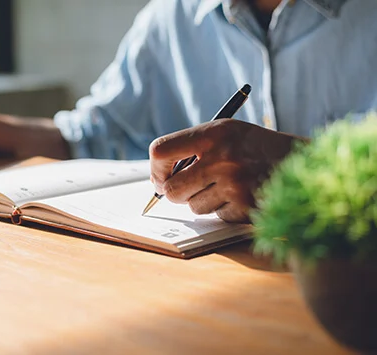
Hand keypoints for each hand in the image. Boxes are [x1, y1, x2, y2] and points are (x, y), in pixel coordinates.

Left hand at [149, 119, 302, 222]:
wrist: (306, 165)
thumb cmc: (258, 150)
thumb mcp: (228, 134)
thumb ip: (193, 150)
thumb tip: (158, 181)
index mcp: (214, 132)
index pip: (161, 151)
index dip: (155, 169)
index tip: (160, 177)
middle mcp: (222, 156)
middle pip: (172, 188)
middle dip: (176, 193)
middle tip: (189, 189)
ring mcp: (235, 183)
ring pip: (193, 206)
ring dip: (205, 202)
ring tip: (228, 187)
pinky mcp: (246, 206)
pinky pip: (216, 216)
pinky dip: (225, 210)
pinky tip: (244, 196)